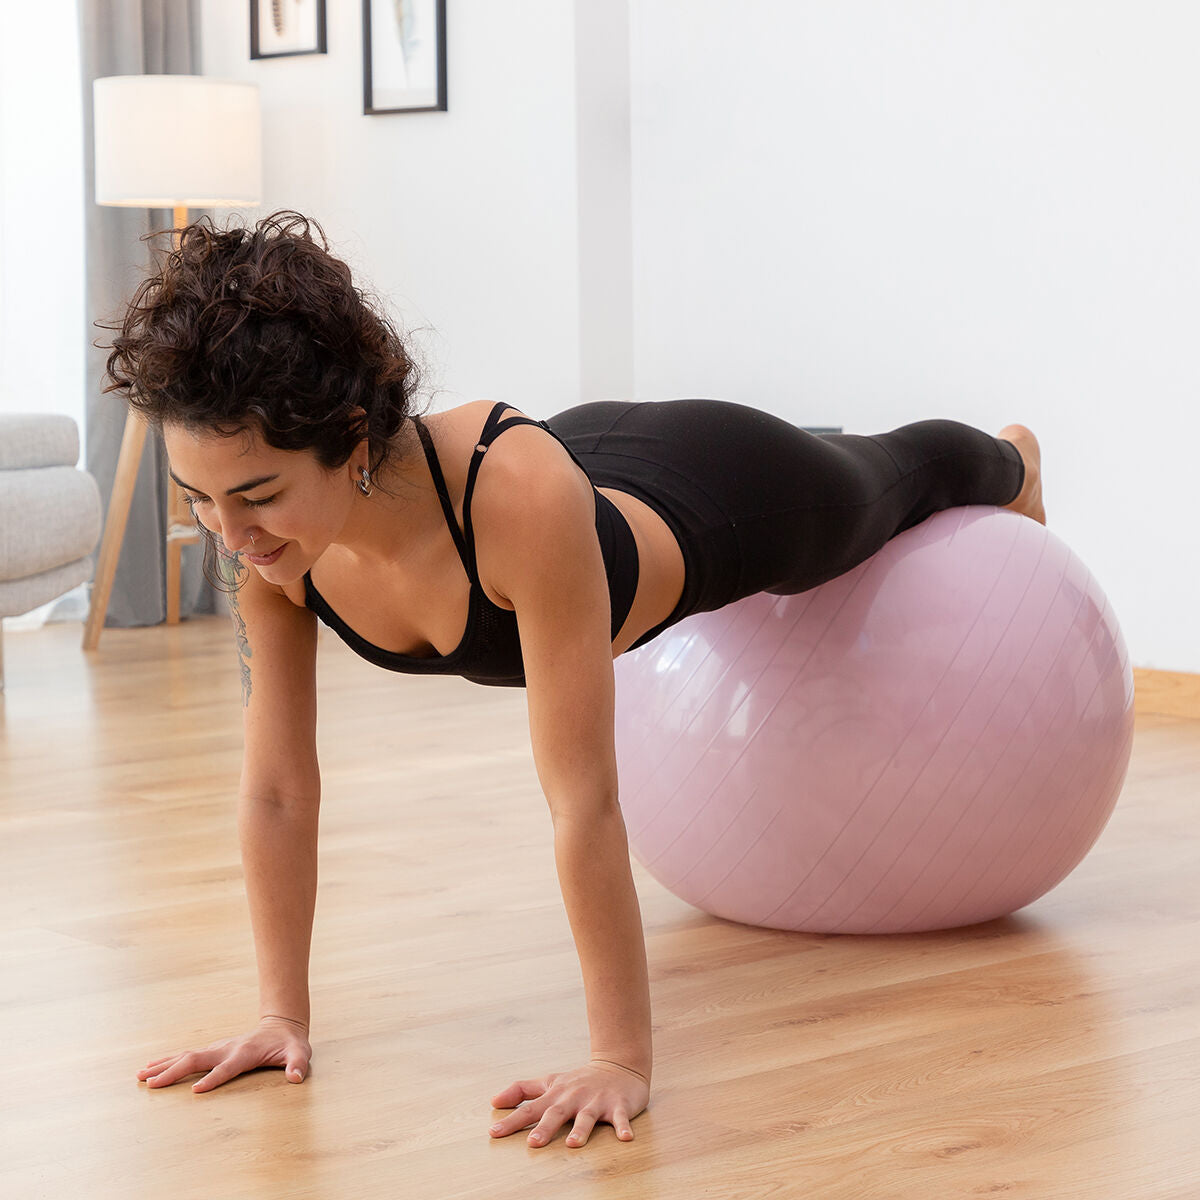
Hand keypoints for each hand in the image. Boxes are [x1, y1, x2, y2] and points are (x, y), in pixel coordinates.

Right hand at [136, 1015, 311, 1093]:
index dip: (214, 1078)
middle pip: (197, 1059)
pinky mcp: (213, 1050)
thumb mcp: (300, 1053)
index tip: (196, 1090)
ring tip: (140, 1076)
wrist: (282, 1025)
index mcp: (246, 1053)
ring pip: (187, 1055)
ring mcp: (218, 1048)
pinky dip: (168, 1061)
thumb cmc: (290, 1043)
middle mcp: (227, 1048)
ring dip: (164, 1066)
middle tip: (150, 1084)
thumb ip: (298, 1063)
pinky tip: (151, 1068)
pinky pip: (187, 1056)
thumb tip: (296, 1077)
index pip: (227, 1067)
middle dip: (174, 1072)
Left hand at [489, 1060, 649, 1147]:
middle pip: (557, 1113)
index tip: (494, 1132)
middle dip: (545, 1128)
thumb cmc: (579, 1080)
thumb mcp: (549, 1082)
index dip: (512, 1121)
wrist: (619, 1065)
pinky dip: (622, 1127)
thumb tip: (494, 1101)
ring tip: (573, 1144)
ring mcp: (596, 1101)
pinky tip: (625, 1138)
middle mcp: (574, 1098)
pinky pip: (620, 1118)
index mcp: (556, 1095)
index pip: (531, 1109)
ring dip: (581, 1130)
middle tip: (533, 1144)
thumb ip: (522, 1091)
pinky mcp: (618, 1105)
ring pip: (587, 1117)